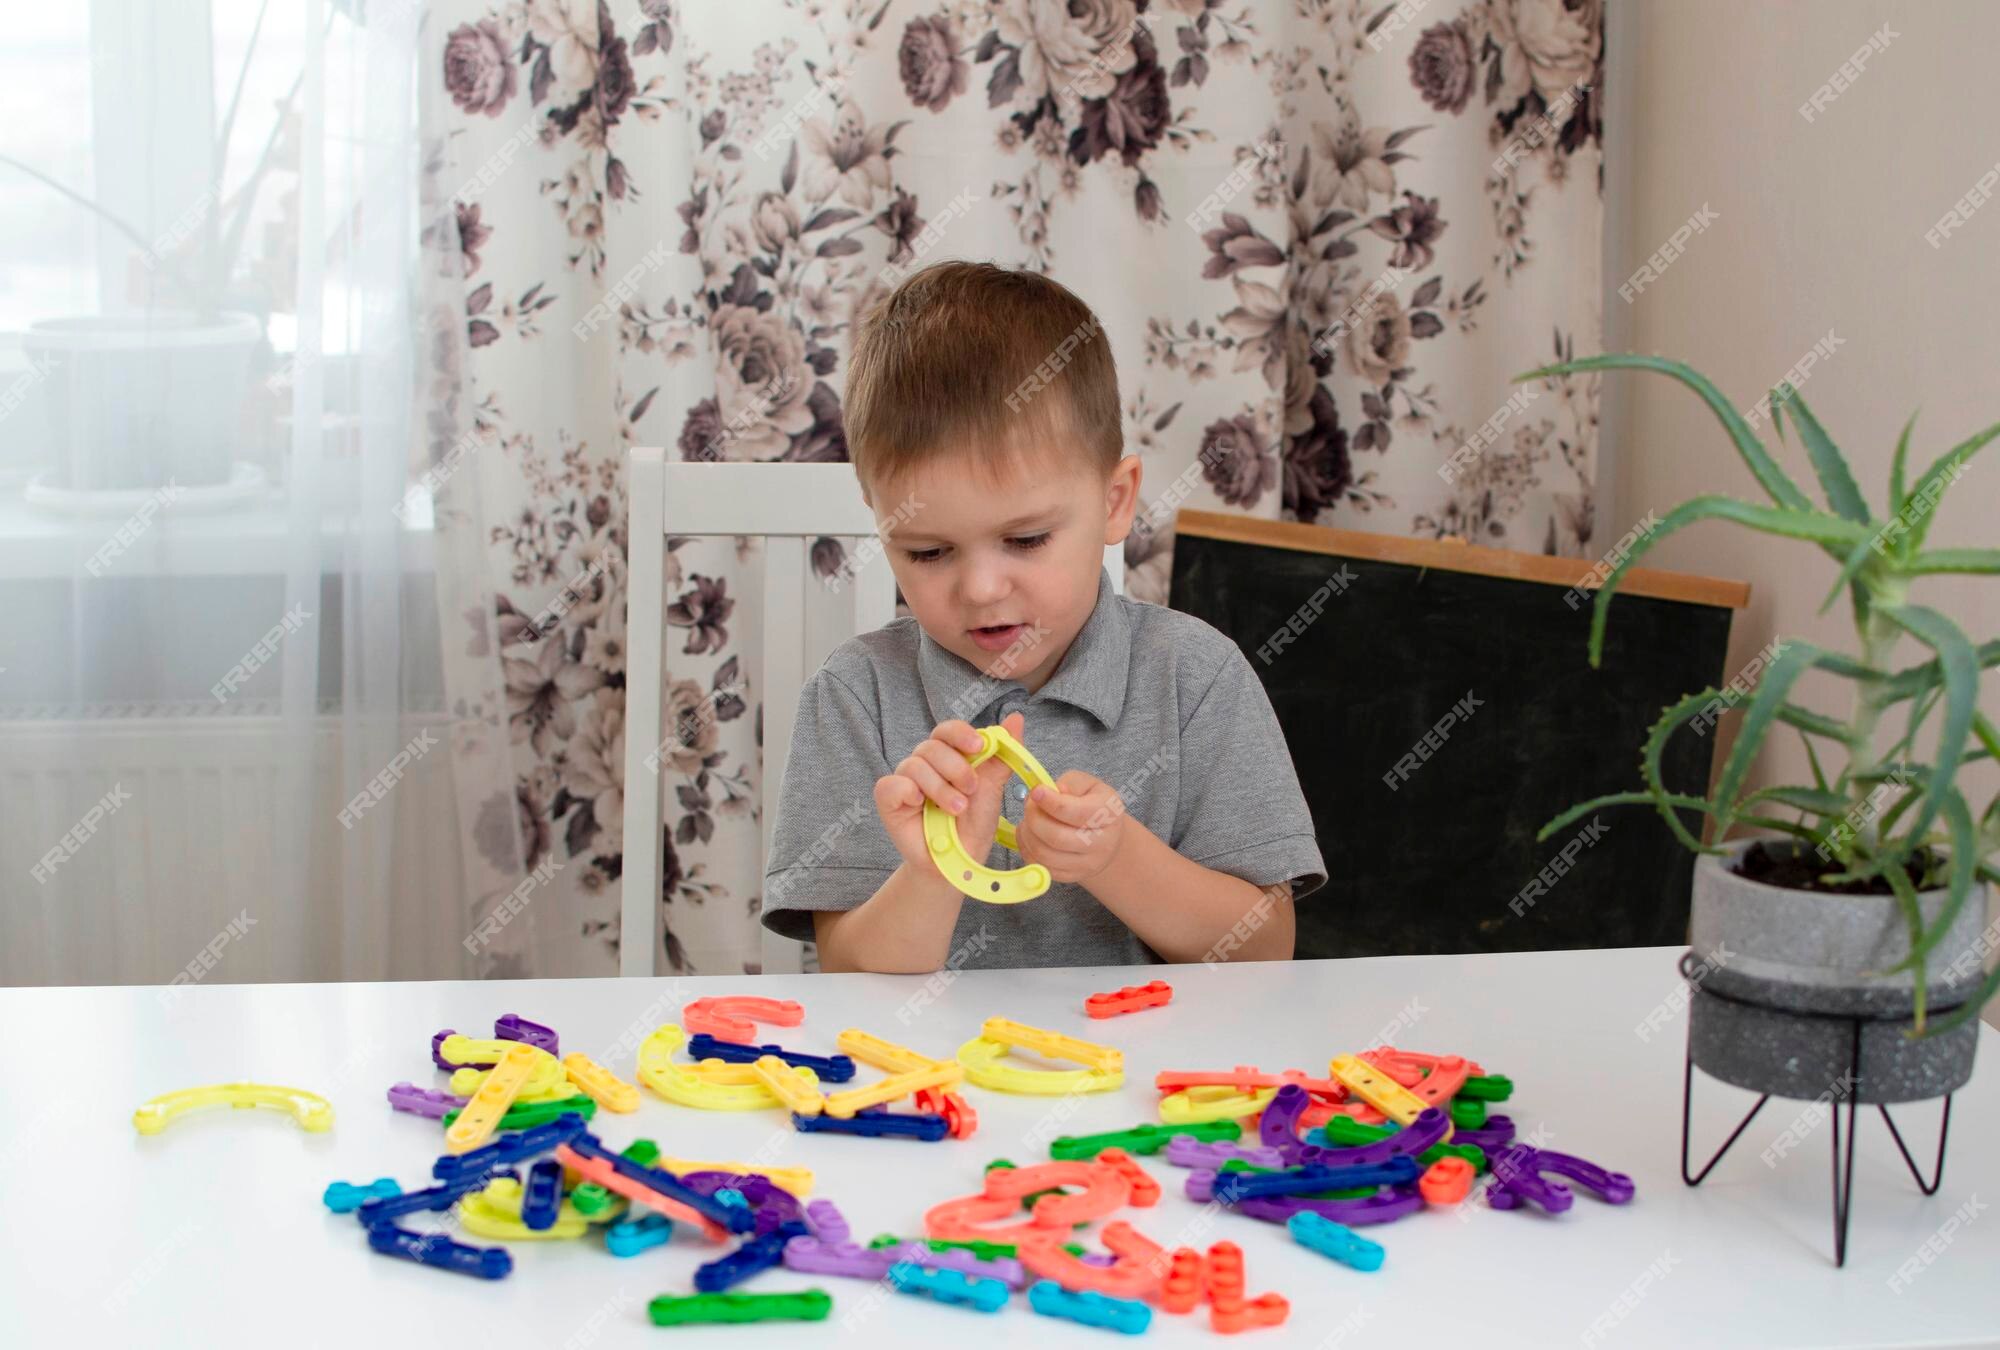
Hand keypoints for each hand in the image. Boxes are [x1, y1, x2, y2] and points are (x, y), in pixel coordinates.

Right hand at [874, 713, 1026, 884]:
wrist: (960, 860)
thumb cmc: (974, 823)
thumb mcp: (992, 789)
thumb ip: (1002, 756)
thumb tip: (1016, 719)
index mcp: (949, 755)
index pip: (948, 731)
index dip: (961, 734)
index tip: (978, 747)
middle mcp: (925, 764)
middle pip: (932, 746)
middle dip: (956, 768)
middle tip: (970, 790)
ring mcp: (905, 781)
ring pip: (914, 765)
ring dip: (940, 788)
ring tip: (956, 809)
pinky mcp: (889, 800)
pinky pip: (892, 784)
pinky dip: (908, 791)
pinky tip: (921, 804)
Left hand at [1016, 770, 1127, 885]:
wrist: (1105, 836)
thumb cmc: (1092, 804)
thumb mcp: (1087, 785)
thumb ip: (1069, 784)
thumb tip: (1049, 792)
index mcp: (1109, 814)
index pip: (1077, 812)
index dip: (1051, 802)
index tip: (1036, 791)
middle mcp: (1103, 842)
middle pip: (1057, 837)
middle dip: (1034, 819)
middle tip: (1029, 805)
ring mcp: (1088, 864)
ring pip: (1045, 855)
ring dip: (1027, 835)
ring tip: (1027, 821)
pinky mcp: (1072, 876)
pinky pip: (1042, 868)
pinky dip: (1027, 850)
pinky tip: (1029, 836)